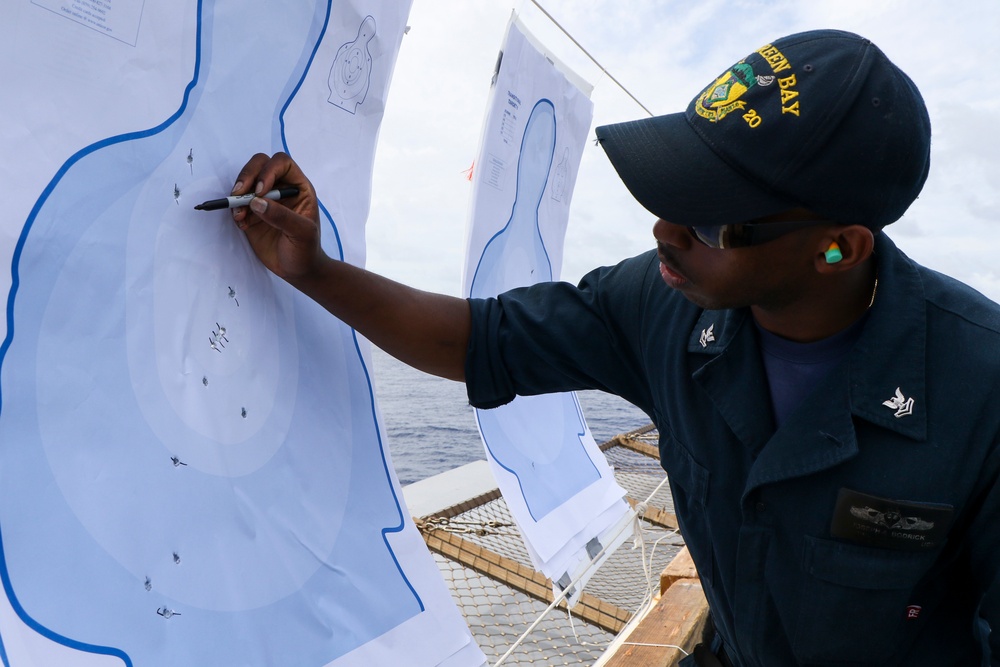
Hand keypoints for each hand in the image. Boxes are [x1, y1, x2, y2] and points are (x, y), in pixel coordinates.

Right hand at [230, 152, 326, 283]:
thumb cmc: (307, 250)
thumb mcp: (302, 233)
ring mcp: (265, 200)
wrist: (298, 271)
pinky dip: (235, 210)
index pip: (282, 163)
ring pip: (246, 183)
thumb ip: (283, 217)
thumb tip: (257, 202)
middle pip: (259, 165)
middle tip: (238, 194)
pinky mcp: (252, 214)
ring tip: (239, 216)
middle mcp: (281, 188)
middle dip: (247, 177)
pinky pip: (238, 203)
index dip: (268, 171)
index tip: (260, 191)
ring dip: (237, 196)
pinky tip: (242, 224)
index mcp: (298, 187)